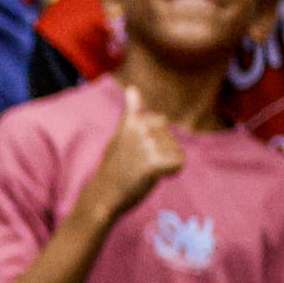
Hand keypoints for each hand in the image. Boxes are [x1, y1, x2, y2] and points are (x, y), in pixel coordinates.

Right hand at [80, 85, 183, 225]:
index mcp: (132, 121)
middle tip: (139, 163)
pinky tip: (156, 176)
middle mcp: (140, 129)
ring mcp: (147, 145)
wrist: (104, 195)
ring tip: (143, 171)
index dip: (153, 138)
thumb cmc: (114, 166)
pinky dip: (172, 173)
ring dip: (165, 163)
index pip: (160, 121)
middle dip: (162, 150)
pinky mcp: (154, 162)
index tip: (133, 151)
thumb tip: (132, 88)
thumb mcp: (120, 135)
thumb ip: (131, 113)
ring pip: (176, 150)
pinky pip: (179, 163)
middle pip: (170, 137)